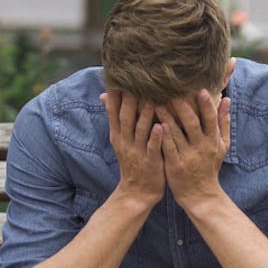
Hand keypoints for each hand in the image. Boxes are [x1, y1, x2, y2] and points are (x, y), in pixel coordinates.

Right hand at [102, 89, 165, 209]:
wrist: (137, 193)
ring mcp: (137, 152)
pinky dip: (156, 137)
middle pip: (126, 116)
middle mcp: (125, 141)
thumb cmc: (134, 162)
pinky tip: (161, 126)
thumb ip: (118, 119)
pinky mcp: (150, 162)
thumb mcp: (121, 140)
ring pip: (140, 129)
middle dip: (129, 98)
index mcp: (118, 134)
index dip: (115, 93)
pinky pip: (152, 148)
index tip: (117, 74)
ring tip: (152, 97)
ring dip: (145, 113)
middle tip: (135, 79)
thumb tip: (106, 97)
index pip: (114, 110)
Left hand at [157, 89, 230, 210]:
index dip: (207, 104)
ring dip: (168, 118)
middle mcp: (202, 148)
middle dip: (184, 108)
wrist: (201, 195)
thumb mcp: (222, 145)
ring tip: (157, 103)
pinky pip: (168, 148)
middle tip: (173, 92)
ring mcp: (188, 157)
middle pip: (193, 124)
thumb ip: (223, 122)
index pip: (211, 119)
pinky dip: (163, 136)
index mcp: (214, 141)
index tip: (200, 90)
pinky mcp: (175, 166)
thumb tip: (226, 99)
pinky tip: (155, 124)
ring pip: (177, 134)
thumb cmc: (210, 166)